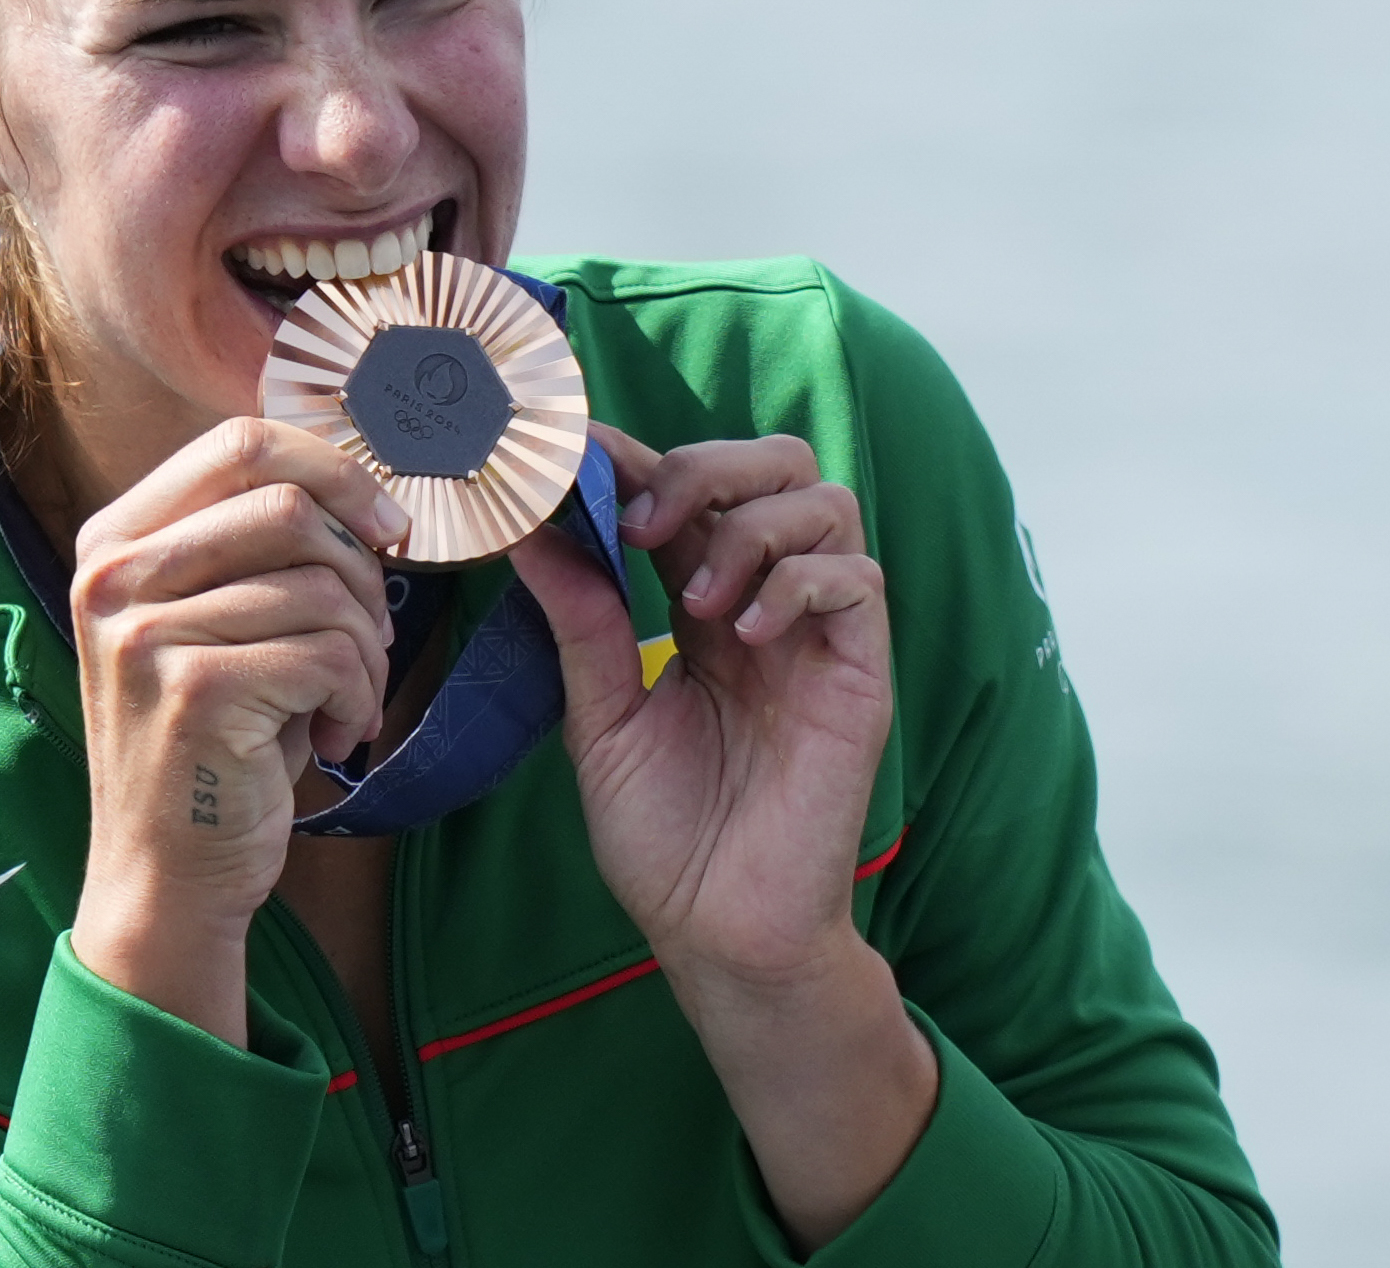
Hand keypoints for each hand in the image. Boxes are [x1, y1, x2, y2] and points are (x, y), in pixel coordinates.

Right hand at [66, 417, 409, 1042]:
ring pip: (322, 585)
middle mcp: (113, 574)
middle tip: (370, 636)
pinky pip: (328, 653)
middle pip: (291, 506)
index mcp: (114, 539)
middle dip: (361, 573)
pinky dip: (357, 697)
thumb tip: (361, 481)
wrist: (166, 873)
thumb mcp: (211, 620)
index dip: (335, 471)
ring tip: (344, 698)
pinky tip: (332, 737)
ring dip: (365, 649)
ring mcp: (145, 631)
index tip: (384, 528)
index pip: (241, 443)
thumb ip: (252, 544)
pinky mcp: (194, 688)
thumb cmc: (213, 741)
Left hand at [508, 421, 934, 1245]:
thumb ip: (582, 622)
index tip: (575, 456)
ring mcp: (819, 637)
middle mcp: (766, 605)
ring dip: (752, 524)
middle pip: (776, 466)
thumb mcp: (601, 718)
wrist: (718, 933)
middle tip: (642, 522)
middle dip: (706, 467)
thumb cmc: (664, 838)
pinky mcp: (860, 676)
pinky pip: (858, 582)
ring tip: (700, 598)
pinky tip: (748, 632)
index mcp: (702, 607)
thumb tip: (528, 528)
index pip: (688, 493)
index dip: (639, 460)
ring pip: (827, 503)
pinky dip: (801, 582)